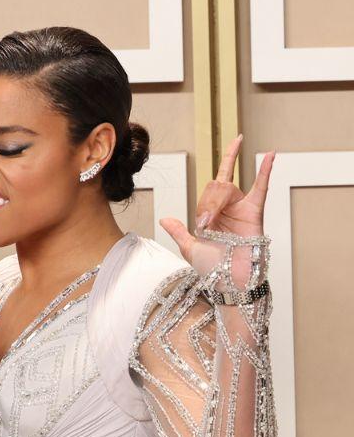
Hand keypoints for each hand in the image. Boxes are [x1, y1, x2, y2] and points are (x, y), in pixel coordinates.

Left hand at [159, 135, 275, 286]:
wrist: (229, 282)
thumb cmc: (213, 269)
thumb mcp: (189, 249)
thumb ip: (178, 232)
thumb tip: (164, 220)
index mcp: (212, 214)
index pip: (207, 194)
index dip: (204, 206)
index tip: (202, 225)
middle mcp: (227, 208)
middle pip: (216, 187)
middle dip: (207, 203)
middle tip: (206, 224)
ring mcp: (242, 208)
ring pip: (228, 187)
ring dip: (218, 201)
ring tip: (214, 223)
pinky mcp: (255, 213)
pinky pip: (261, 187)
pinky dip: (266, 170)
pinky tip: (271, 154)